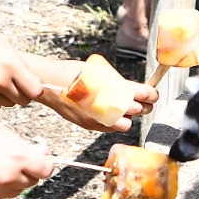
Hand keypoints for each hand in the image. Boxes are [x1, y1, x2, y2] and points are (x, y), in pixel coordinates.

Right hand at [0, 21, 45, 111]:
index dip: (34, 88)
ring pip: (7, 104)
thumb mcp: (1, 43)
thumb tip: (32, 78)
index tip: (30, 85)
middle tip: (10, 82)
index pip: (36, 90)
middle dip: (20, 93)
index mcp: (10, 65)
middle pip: (23, 101)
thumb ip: (18, 62)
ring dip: (4, 96)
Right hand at [0, 116, 55, 198]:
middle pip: (33, 180)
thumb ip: (21, 144)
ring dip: (13, 178)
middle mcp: (9, 179)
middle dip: (27, 169)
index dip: (43, 162)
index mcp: (17, 158)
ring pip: (16, 189)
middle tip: (13, 155)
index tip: (38, 155)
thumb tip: (39, 152)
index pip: (46, 169)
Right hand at [33, 60, 156, 131]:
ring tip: (127, 106)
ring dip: (129, 115)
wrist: (45, 84)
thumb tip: (134, 89)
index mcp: (109, 89)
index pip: (138, 94)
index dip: (149, 94)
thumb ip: (116, 82)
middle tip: (146, 99)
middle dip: (143, 105)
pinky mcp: (89, 125)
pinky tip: (110, 111)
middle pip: (136, 111)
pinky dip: (114, 120)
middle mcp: (103, 107)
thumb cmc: (68, 74)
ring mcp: (95, 119)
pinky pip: (109, 127)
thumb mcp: (96, 72)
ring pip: (125, 124)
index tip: (153, 92)